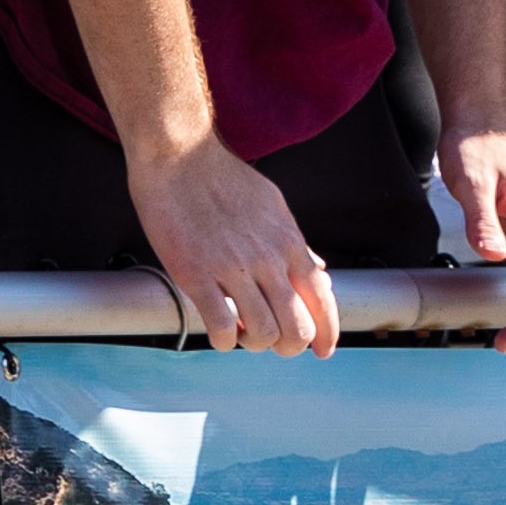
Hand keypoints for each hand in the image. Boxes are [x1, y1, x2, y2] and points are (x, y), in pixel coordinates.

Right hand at [124, 139, 341, 354]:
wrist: (178, 153)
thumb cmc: (222, 176)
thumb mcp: (272, 205)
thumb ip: (294, 242)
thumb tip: (316, 269)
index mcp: (288, 241)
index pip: (322, 299)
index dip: (327, 333)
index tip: (322, 351)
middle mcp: (266, 258)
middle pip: (296, 327)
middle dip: (288, 346)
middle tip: (272, 342)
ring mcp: (231, 267)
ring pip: (261, 332)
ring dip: (254, 344)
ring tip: (241, 333)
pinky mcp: (194, 273)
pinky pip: (219, 325)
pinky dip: (223, 341)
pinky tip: (219, 334)